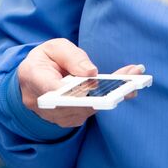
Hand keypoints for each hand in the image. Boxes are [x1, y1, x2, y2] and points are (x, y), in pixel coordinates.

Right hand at [17, 38, 144, 127]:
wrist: (34, 79)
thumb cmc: (45, 59)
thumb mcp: (55, 47)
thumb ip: (71, 57)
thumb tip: (91, 73)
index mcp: (33, 78)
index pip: (52, 89)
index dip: (75, 89)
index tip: (95, 82)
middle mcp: (43, 103)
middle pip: (76, 103)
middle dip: (105, 92)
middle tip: (129, 80)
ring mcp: (56, 116)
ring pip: (87, 109)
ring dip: (113, 94)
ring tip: (134, 77)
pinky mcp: (69, 120)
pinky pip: (91, 111)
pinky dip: (108, 98)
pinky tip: (126, 86)